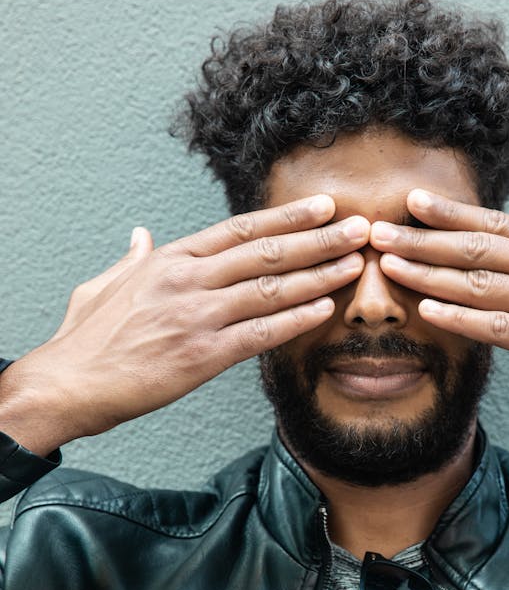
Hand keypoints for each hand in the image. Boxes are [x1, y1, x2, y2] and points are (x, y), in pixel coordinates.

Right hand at [0, 197, 367, 451]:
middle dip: (320, 238)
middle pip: (267, 251)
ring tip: (355, 264)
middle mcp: (188, 280)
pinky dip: (296, 320)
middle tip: (359, 227)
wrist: (69, 383)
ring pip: (272, 289)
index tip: (323, 207)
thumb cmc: (86, 339)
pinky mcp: (203, 355)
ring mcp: (197, 316)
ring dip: (320, 275)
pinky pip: (261, 333)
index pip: (240, 229)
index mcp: (169, 259)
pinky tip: (325, 310)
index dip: (287, 217)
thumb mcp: (105, 284)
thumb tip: (140, 235)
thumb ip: (131, 258)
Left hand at [371, 190, 508, 419]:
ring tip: (388, 266)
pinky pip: (497, 327)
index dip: (452, 212)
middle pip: (476, 248)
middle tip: (379, 230)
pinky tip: (426, 311)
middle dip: (422, 239)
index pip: (498, 223)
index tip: (414, 203)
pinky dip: (458, 319)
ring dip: (427, 274)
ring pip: (478, 284)